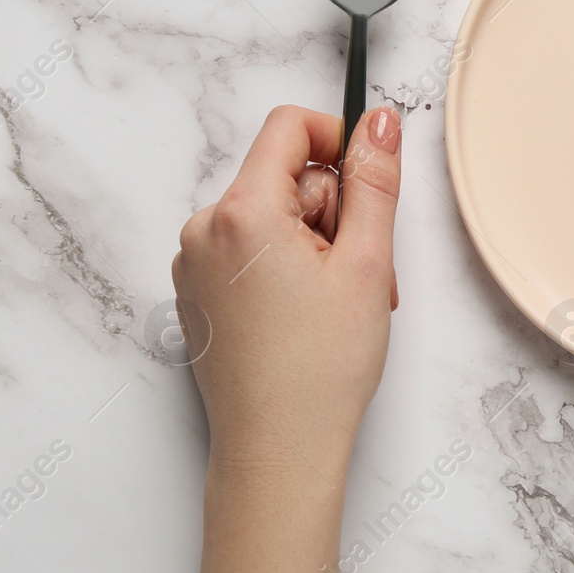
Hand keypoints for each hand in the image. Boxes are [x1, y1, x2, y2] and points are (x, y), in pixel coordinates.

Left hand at [172, 105, 401, 472]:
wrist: (278, 449)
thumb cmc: (321, 367)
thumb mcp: (369, 262)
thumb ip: (374, 181)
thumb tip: (378, 123)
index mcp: (242, 212)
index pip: (289, 127)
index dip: (339, 138)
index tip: (368, 179)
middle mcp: (204, 231)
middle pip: (284, 176)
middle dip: (333, 210)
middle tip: (359, 269)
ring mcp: (194, 266)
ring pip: (271, 217)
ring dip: (315, 243)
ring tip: (339, 300)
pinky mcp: (198, 295)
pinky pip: (250, 253)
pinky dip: (287, 269)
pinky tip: (310, 315)